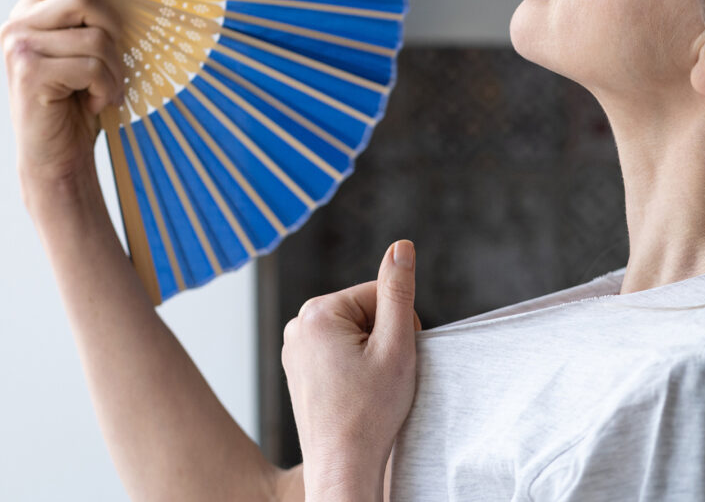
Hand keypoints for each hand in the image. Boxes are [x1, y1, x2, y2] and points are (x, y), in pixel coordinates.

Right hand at [2, 0, 130, 199]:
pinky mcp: (28, 71)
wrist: (57, 156)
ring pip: (95, 34)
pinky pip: (91, 65)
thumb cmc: (78, 103)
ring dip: (114, 69)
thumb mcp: (89, 53)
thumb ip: (93, 21)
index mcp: (34, 10)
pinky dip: (106, 87)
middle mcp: (19, 21)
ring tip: (103, 90)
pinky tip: (94, 102)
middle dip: (115, 31)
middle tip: (115, 64)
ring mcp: (19, 45)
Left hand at [282, 240, 420, 501]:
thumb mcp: (396, 345)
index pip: (381, 293)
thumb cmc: (370, 413)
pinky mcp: (298, 367)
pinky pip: (339, 350)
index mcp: (318, 312)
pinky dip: (354, 366)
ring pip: (355, 331)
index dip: (399, 325)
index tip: (391, 360)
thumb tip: (401, 246)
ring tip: (367, 388)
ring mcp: (294, 348)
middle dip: (383, 338)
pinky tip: (354, 393)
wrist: (343, 468)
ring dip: (371, 353)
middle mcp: (298, 324)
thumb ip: (399, 290)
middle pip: (365, 310)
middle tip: (380, 378)